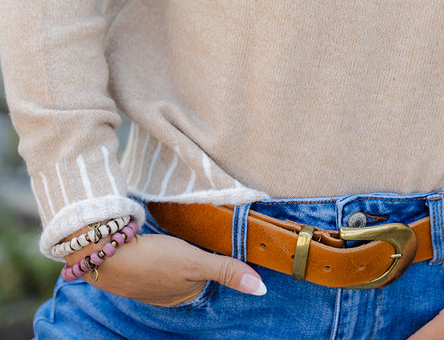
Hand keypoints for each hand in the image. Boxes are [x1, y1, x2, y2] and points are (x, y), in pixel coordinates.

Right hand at [64, 231, 265, 305]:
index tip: (223, 235)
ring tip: (183, 227)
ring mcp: (150, 278)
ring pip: (176, 259)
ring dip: (180, 244)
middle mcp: (168, 292)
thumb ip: (227, 271)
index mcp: (185, 295)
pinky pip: (157, 253)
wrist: (105, 252)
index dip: (219, 253)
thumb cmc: (152, 260)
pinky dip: (162, 243)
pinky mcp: (136, 263)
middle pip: (195, 266)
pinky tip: (161, 232)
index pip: (213, 273)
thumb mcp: (195, 263)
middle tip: (204, 225)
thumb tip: (261, 289)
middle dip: (200, 249)